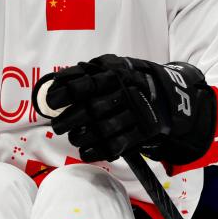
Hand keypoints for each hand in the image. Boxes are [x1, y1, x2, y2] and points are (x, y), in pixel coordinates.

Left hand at [32, 54, 216, 163]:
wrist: (166, 94)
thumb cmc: (125, 80)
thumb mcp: (109, 66)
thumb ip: (83, 73)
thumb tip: (55, 82)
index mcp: (113, 74)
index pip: (85, 84)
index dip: (65, 94)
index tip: (51, 102)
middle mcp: (124, 93)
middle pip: (92, 110)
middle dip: (69, 120)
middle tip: (57, 126)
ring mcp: (135, 113)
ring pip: (103, 129)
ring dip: (81, 136)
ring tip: (72, 137)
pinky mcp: (142, 131)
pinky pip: (117, 145)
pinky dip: (97, 151)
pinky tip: (84, 151)